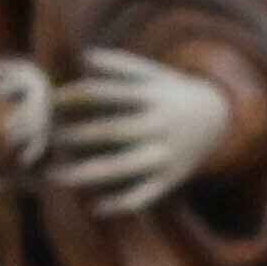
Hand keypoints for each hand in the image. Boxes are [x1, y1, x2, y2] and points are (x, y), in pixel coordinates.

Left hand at [51, 46, 234, 210]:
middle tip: (45, 139)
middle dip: (75, 136)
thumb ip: (120, 66)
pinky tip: (95, 207)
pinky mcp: (171, 178)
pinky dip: (120, 204)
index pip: (105, 94)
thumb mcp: (154, 74)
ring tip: (54, 177)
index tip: (48, 101)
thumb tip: (83, 57)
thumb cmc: (175, 93)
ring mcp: (165, 155)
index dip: (74, 97)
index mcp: (151, 97)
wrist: (222, 118)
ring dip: (86, 173)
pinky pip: (143, 196)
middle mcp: (158, 126)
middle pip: (110, 131)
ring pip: (122, 167)